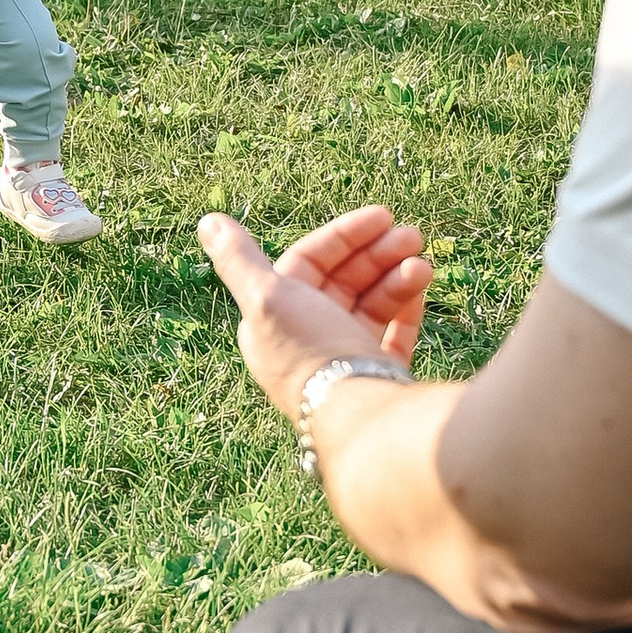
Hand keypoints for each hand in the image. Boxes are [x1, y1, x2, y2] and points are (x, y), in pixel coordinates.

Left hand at [198, 204, 432, 420]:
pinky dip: (406, 310)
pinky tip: (420, 289)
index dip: (343, 236)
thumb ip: (238, 260)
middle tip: (413, 235)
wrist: (359, 416)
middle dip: (377, 254)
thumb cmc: (308, 353)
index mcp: (275, 320)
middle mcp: (307, 340)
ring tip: (424, 264)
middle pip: (344, 282)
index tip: (382, 216)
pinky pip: (393, 335)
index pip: (309, 264)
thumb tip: (208, 221)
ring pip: (372, 305)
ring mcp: (344, 359)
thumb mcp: (266, 298)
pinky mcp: (376, 377)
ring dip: (397, 278)